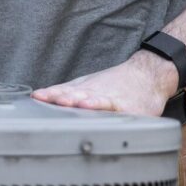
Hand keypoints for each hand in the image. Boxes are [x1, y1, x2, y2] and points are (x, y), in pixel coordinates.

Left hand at [31, 52, 178, 116]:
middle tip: (47, 100)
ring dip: (83, 101)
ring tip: (72, 103)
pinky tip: (102, 110)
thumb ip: (65, 91)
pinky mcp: (129, 108)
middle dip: (61, 98)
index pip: (63, 91)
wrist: (149, 75)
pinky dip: (110, 110)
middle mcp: (95, 93)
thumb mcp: (88, 84)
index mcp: (83, 90)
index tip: (37, 97)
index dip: (50, 94)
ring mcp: (111, 100)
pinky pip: (118, 109)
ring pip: (95, 100)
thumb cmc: (115, 83)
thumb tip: (38, 95)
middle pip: (76, 94)